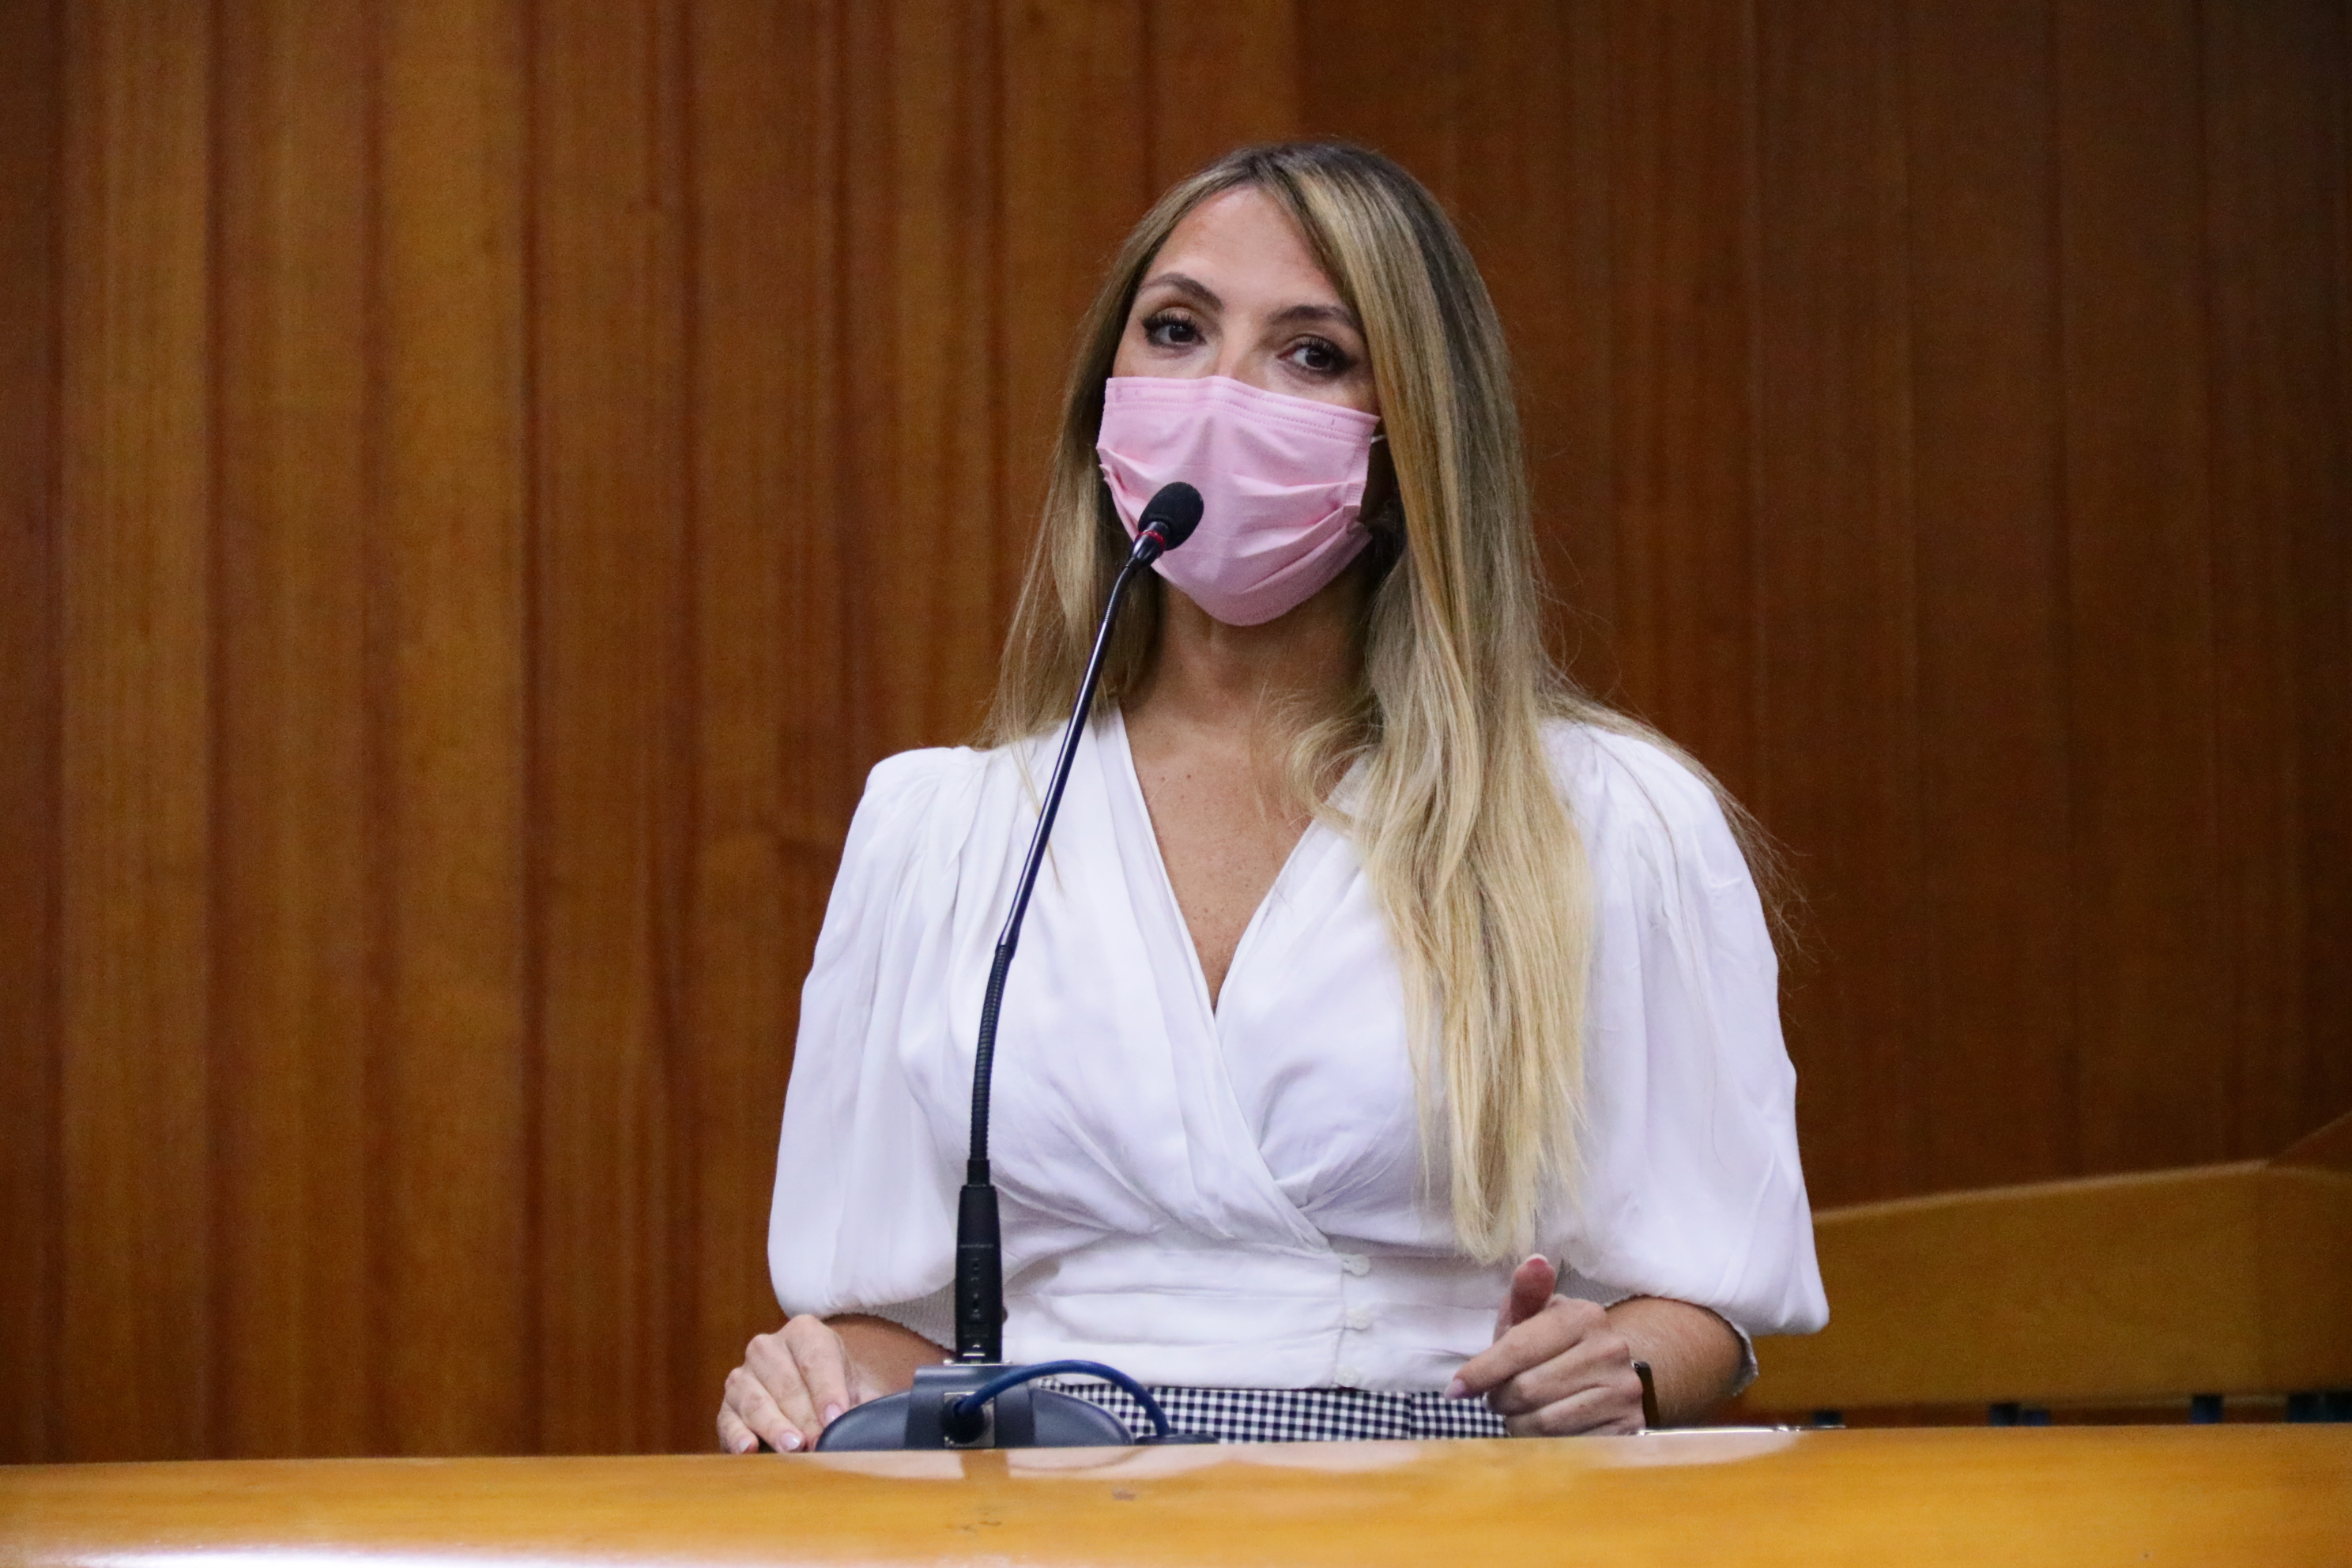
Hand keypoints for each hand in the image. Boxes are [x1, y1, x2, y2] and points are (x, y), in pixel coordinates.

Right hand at [717, 1314, 874, 1452]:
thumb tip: (880, 1422)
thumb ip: (869, 1402)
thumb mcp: (854, 1387)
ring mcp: (742, 1377)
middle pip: (786, 1384)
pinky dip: (738, 1435)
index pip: (816, 1360)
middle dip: (805, 1416)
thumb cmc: (834, 1392)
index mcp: (803, 1333)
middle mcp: (767, 1348)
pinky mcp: (727, 1407)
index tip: (836, 1417)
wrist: (809, 1397)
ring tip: (793, 1447)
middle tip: (819, 1442)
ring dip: (775, 1426)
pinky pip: (729, 1421)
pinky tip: (750, 1448)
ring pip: (756, 1401)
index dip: (827, 1390)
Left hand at [1446, 1256, 1644, 1436]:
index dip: (1481, 1372)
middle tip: (1499, 1398)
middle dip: (1501, 1400)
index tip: (1456, 1390)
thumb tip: (1535, 1262)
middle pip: (1527, 1389)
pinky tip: (1544, 1430)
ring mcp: (1623, 1390)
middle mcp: (1610, 1349)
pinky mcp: (1627, 1427)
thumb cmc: (1555, 1345)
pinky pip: (1568, 1446)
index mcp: (1582, 1316)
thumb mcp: (1534, 1318)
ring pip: (1545, 1422)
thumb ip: (1525, 1293)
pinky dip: (1545, 1445)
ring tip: (1520, 1413)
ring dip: (1519, 1424)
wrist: (1610, 1375)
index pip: (1518, 1348)